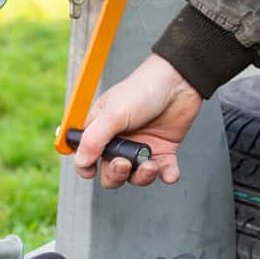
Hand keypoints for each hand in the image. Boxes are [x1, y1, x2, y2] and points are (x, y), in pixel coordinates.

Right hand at [74, 54, 202, 188]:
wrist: (179, 82)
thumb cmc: (144, 89)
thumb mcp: (114, 113)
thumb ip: (94, 140)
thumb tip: (80, 161)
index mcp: (101, 129)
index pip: (86, 156)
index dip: (86, 167)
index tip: (92, 171)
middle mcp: (120, 141)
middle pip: (110, 173)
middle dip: (117, 174)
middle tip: (124, 163)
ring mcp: (141, 147)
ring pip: (136, 176)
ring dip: (142, 176)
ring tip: (150, 164)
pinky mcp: (163, 150)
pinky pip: (163, 171)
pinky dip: (167, 175)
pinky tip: (169, 172)